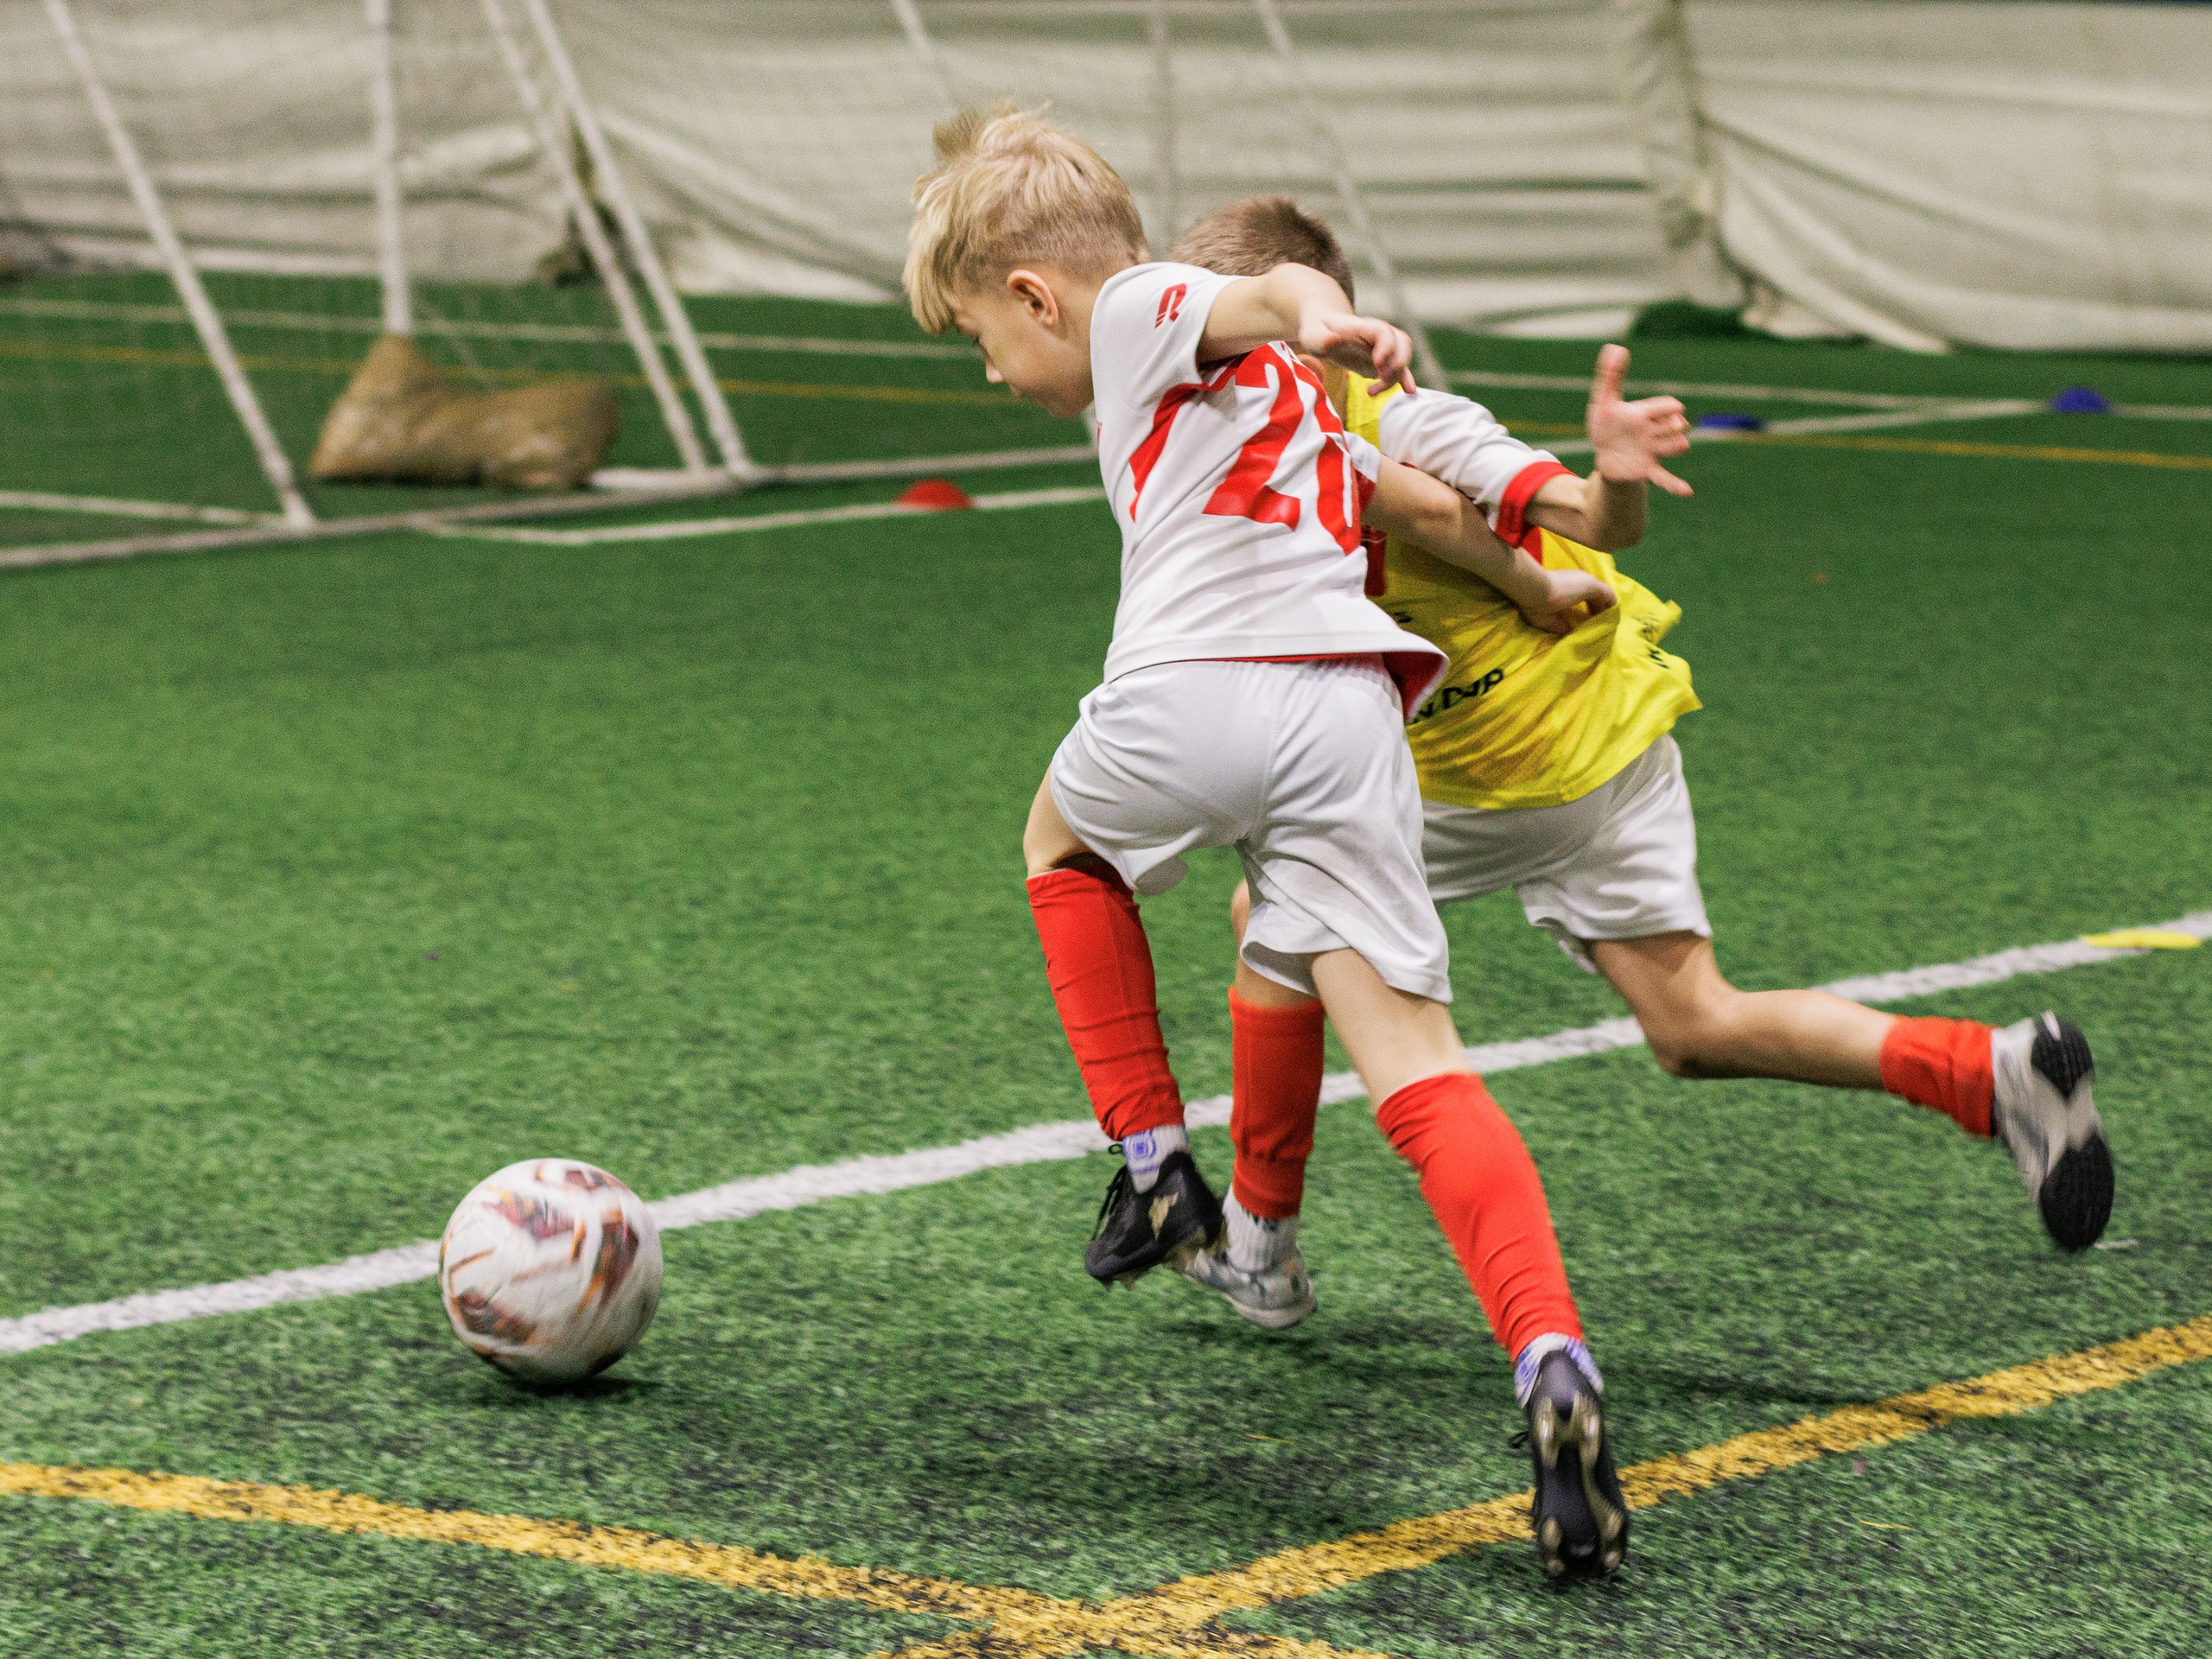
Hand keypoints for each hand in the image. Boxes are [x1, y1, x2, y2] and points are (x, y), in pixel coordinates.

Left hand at [1299, 309, 1416, 394]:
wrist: (1324, 330)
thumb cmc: (1317, 331)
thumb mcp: (1313, 335)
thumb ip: (1321, 338)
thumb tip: (1331, 341)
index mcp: (1362, 326)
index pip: (1383, 332)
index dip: (1386, 347)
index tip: (1377, 362)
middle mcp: (1378, 334)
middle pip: (1402, 342)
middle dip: (1396, 362)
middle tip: (1380, 377)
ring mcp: (1384, 347)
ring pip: (1404, 355)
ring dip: (1397, 374)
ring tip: (1373, 390)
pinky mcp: (1384, 361)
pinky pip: (1401, 368)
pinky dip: (1405, 380)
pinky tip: (1407, 393)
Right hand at [1518, 568, 1616, 634]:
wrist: (1533, 589)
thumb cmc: (1533, 602)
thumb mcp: (1544, 617)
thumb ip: (1558, 623)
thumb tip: (1568, 630)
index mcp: (1564, 583)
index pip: (1581, 592)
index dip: (1587, 605)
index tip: (1586, 617)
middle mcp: (1577, 579)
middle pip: (1595, 593)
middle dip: (1597, 607)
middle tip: (1597, 622)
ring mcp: (1585, 581)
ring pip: (1603, 595)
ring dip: (1604, 609)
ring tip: (1604, 623)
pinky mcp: (1592, 586)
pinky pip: (1610, 597)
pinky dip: (1611, 608)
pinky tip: (1610, 619)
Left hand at [1587, 343, 1690, 496]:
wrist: (1601, 452)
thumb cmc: (1606, 424)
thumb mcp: (1604, 400)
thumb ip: (1610, 375)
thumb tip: (1614, 347)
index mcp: (1647, 413)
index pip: (1669, 406)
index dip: (1669, 406)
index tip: (1667, 409)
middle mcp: (1655, 432)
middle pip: (1676, 426)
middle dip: (1675, 425)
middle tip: (1672, 425)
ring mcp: (1653, 451)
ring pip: (1675, 447)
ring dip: (1677, 446)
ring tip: (1677, 444)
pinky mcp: (1646, 470)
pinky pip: (1664, 478)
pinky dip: (1675, 485)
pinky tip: (1687, 492)